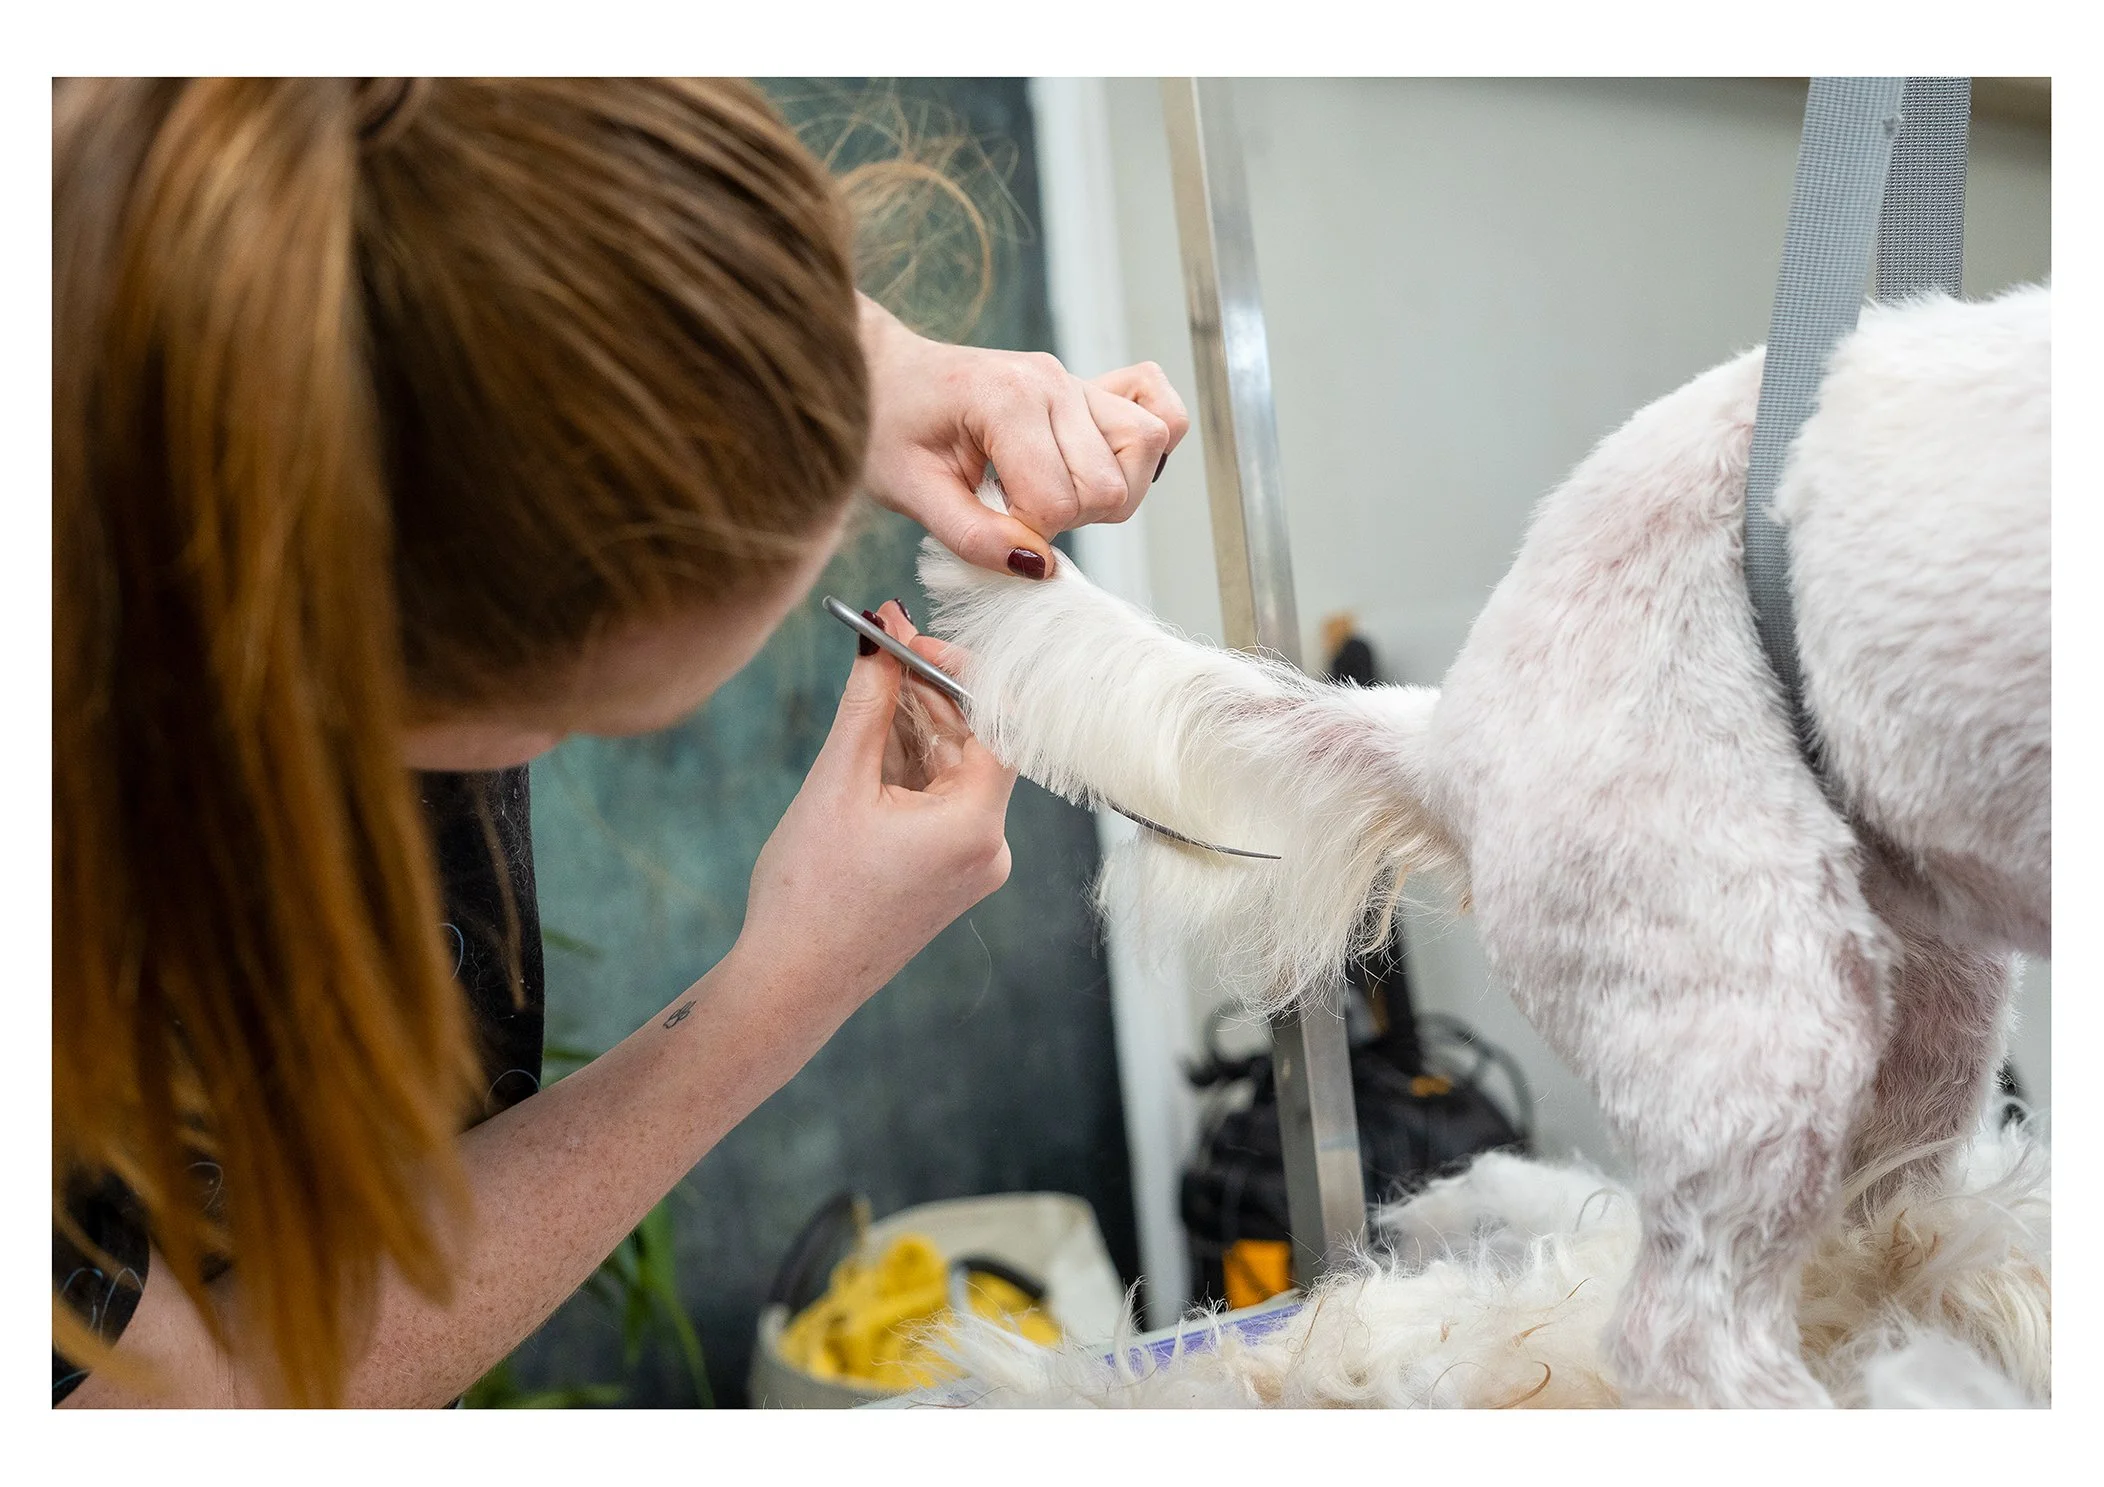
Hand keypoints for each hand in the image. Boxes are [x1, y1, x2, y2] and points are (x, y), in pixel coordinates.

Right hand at [736, 600, 1016, 1010]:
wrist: (791, 985)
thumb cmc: (811, 892)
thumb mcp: (837, 781)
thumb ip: (868, 703)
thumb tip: (883, 635)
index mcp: (977, 825)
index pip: (999, 721)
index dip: (960, 670)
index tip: (912, 638)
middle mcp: (990, 847)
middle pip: (976, 743)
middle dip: (930, 691)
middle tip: (884, 639)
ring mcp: (970, 865)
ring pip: (954, 771)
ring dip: (917, 725)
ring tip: (872, 678)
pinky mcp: (947, 876)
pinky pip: (939, 803)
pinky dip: (911, 767)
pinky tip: (875, 733)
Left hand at [858, 295, 1191, 576]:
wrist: (884, 376)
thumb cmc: (890, 428)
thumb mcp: (911, 492)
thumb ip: (973, 536)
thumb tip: (1038, 568)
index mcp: (1006, 400)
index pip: (1057, 501)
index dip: (1026, 533)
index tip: (991, 523)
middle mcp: (1054, 382)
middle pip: (1110, 484)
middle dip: (1069, 518)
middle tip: (1018, 510)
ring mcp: (1077, 381)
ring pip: (1145, 448)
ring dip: (1111, 490)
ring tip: (1057, 493)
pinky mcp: (1090, 388)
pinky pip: (1159, 411)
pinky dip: (1147, 445)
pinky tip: (1104, 462)